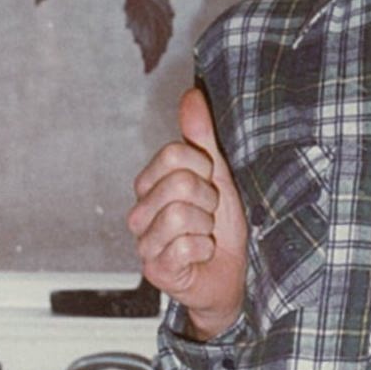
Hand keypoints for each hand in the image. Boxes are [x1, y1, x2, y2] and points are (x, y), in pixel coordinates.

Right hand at [127, 87, 248, 339]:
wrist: (230, 273)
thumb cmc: (219, 226)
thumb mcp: (217, 175)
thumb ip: (201, 136)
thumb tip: (192, 96)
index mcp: (150, 184)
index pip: (174, 154)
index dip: (204, 168)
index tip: (210, 184)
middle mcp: (140, 212)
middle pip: (178, 183)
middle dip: (208, 199)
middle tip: (209, 214)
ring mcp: (144, 242)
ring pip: (178, 215)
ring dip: (205, 226)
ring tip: (205, 234)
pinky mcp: (154, 270)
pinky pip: (183, 248)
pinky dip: (204, 250)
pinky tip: (201, 255)